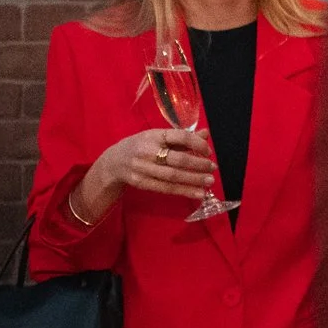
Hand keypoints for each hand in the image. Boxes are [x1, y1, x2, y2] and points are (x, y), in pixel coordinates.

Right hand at [79, 127, 216, 217]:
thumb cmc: (142, 146)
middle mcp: (147, 151)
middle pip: (177, 159)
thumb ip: (183, 137)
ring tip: (209, 181)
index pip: (179, 136)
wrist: (114, 161)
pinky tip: (198, 193)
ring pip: (172, 176)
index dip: (197, 143)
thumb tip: (207, 134)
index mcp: (154, 135)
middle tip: (213, 168)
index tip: (208, 151)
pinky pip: (166, 188)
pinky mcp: (141, 183)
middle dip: (198, 164)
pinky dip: (184, 191)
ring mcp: (143, 168)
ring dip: (194, 180)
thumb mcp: (159, 136)